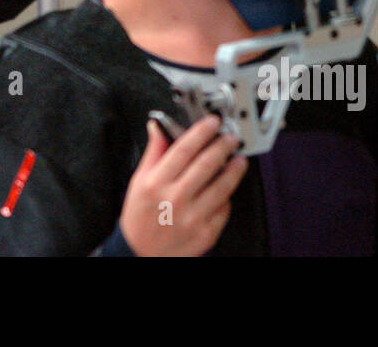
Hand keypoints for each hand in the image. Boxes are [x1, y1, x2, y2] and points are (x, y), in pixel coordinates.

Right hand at [119, 114, 246, 255]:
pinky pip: (223, 209)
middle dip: (222, 146)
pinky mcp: (206, 233)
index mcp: (156, 183)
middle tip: (229, 138)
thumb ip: (153, 152)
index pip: (183, 149)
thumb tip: (158, 126)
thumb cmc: (139, 218)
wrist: (141, 254)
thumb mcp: (138, 181)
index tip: (212, 123)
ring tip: (238, 160)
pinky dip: (227, 196)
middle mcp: (175, 199)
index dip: (201, 132)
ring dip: (234, 170)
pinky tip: (226, 188)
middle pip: (206, 164)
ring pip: (221, 186)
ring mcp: (192, 217)